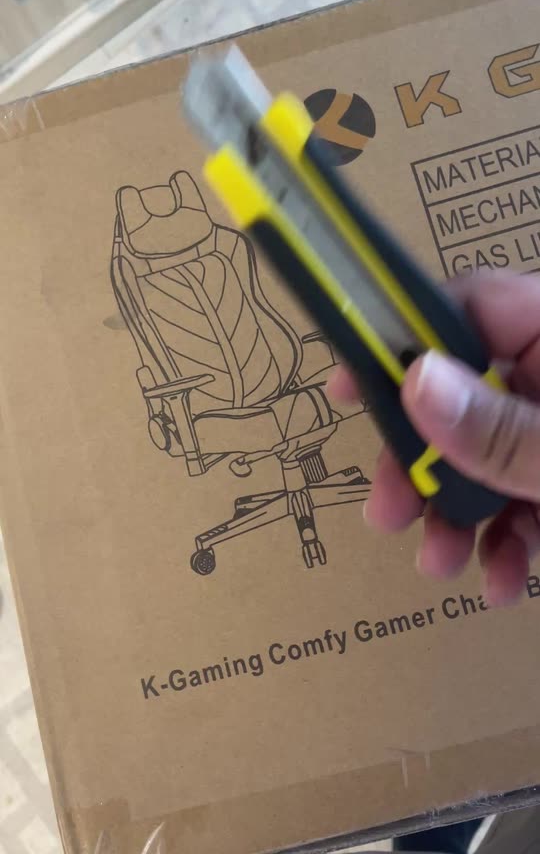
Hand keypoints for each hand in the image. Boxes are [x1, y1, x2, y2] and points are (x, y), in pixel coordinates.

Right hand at [327, 271, 539, 606]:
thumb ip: (504, 429)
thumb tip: (417, 383)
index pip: (469, 306)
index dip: (400, 339)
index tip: (346, 387)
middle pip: (463, 394)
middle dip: (421, 462)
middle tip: (386, 513)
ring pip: (488, 454)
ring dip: (457, 515)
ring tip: (443, 564)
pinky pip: (523, 491)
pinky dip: (508, 538)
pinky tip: (503, 578)